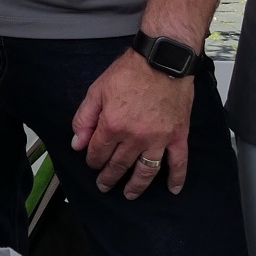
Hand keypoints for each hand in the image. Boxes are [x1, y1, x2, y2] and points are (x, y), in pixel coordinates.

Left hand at [71, 49, 192, 197]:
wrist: (162, 60)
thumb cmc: (129, 72)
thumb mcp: (97, 91)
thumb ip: (84, 118)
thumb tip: (77, 143)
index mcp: (113, 125)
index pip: (98, 152)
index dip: (92, 160)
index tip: (92, 162)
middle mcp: (135, 137)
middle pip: (119, 165)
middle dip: (109, 177)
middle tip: (104, 185)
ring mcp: (159, 138)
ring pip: (146, 170)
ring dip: (136, 186)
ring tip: (129, 194)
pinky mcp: (178, 135)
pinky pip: (179, 162)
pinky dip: (177, 178)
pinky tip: (173, 190)